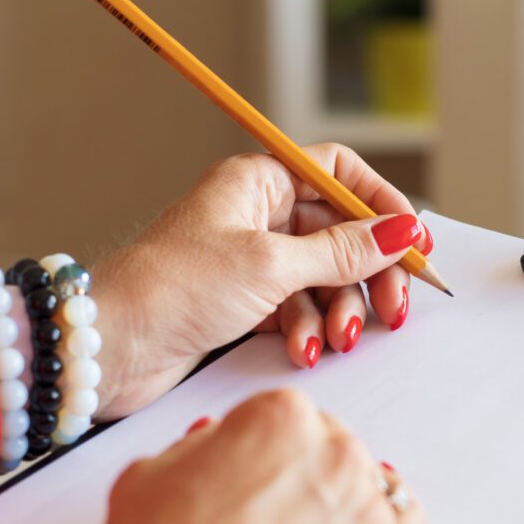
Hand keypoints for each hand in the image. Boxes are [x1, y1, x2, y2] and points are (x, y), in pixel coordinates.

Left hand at [89, 144, 429, 419]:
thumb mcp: (272, 265)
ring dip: (339, 309)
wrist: (110, 345)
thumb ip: (344, 252)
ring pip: (324, 276)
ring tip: (339, 339)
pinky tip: (303, 350)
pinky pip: (298, 307)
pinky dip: (308, 329)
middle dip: (370, 272)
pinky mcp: (243, 302)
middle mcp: (256, 214)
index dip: (381, 204)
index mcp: (258, 181)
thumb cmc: (175, 288)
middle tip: (395, 307)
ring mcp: (250, 259)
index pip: (339, 173)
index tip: (414, 241)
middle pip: (340, 232)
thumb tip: (404, 231)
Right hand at [95, 389, 424, 523]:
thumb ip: (195, 449)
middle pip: (331, 451)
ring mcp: (370, 512)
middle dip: (302, 479)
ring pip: (369, 489)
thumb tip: (217, 444)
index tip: (245, 482)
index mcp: (281, 417)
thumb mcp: (148, 479)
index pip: (284, 418)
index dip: (259, 453)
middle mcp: (337, 453)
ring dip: (341, 509)